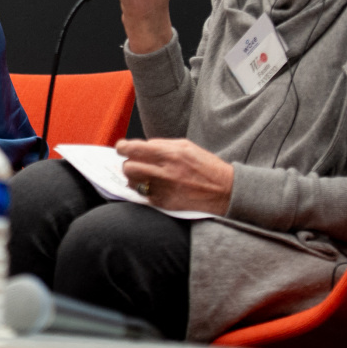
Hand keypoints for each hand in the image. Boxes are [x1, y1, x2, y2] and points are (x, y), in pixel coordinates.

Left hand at [116, 138, 233, 215]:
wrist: (225, 191)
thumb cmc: (205, 166)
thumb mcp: (186, 146)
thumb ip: (161, 145)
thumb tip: (140, 146)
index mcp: (170, 153)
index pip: (133, 149)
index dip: (122, 147)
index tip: (121, 148)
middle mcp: (164, 171)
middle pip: (128, 167)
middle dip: (128, 163)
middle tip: (134, 162)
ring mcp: (164, 189)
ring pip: (132, 182)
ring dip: (134, 178)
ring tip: (143, 175)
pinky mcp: (165, 203)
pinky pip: (143, 195)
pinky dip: (144, 190)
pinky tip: (154, 186)